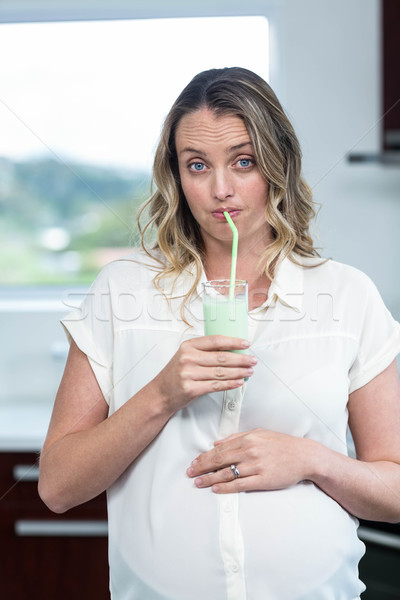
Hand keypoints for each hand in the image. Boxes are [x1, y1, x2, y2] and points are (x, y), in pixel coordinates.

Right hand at [153, 335, 256, 414]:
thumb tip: (231, 350)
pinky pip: (216, 385)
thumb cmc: (176, 373)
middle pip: (221, 357)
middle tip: (252, 360)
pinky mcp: (191, 388)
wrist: (160, 392)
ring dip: (239, 372)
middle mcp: (188, 358)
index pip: (215, 340)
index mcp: (188, 346)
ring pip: (221, 372)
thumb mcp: (186, 356)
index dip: (233, 342)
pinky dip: (230, 384)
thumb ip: (204, 351)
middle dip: (241, 359)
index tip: (246, 344)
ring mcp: (188, 374)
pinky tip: (239, 382)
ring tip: (249, 371)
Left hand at [186, 429, 315, 492]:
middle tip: (189, 473)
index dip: (204, 457)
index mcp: (247, 439)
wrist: (304, 456)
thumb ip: (237, 437)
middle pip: (219, 461)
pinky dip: (226, 487)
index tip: (194, 462)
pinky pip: (240, 485)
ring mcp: (256, 466)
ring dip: (209, 479)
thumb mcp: (259, 433)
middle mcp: (249, 452)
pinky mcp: (263, 480)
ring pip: (226, 474)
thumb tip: (217, 443)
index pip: (219, 449)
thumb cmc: (281, 444)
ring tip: (198, 482)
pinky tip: (216, 489)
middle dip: (201, 467)